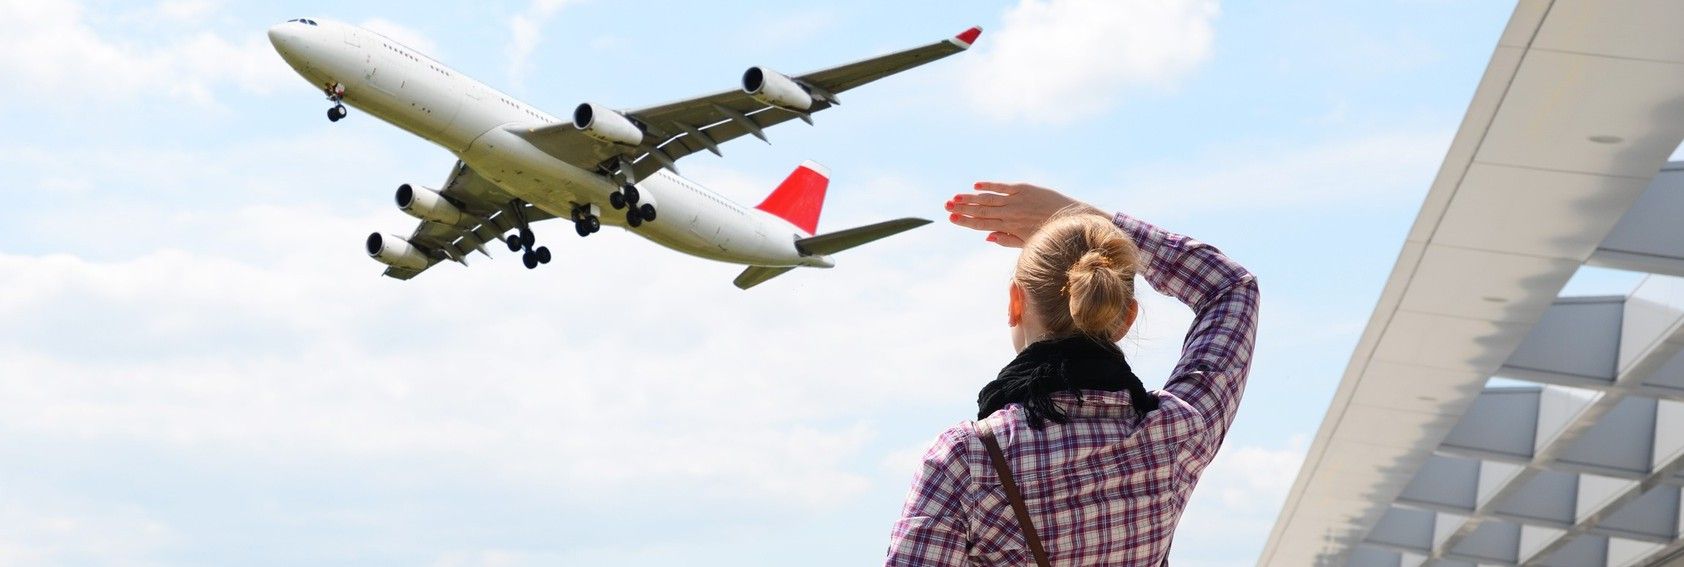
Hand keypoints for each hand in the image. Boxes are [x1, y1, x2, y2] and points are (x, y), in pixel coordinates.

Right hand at [944, 182, 1104, 247]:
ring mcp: (1017, 199)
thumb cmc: (1050, 234)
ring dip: (970, 197)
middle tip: (946, 206)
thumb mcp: (1028, 242)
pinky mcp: (1025, 189)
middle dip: (962, 208)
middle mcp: (1011, 213)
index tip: (951, 218)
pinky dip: (989, 185)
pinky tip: (976, 185)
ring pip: (988, 198)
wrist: (1073, 218)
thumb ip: (1007, 239)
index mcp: (1010, 227)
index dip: (965, 221)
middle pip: (981, 210)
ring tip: (955, 197)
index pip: (982, 224)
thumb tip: (987, 237)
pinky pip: (1003, 186)